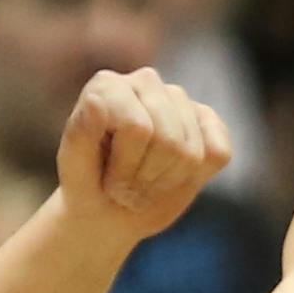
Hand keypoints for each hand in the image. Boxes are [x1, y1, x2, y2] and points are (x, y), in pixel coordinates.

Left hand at [56, 67, 231, 243]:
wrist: (108, 210)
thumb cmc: (87, 187)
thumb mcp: (73, 170)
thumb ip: (80, 134)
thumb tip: (96, 100)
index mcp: (107, 85)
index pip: (138, 128)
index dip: (126, 169)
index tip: (109, 186)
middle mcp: (145, 82)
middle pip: (169, 141)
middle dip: (147, 179)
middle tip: (128, 192)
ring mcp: (179, 99)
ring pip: (192, 152)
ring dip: (167, 183)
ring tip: (144, 187)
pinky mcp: (207, 121)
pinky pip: (220, 152)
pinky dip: (197, 177)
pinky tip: (172, 178)